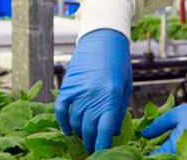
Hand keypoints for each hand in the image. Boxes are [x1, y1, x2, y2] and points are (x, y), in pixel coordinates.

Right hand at [55, 29, 131, 152]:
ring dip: (79, 133)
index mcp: (111, 96)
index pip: (105, 130)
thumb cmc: (119, 62)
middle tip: (93, 149)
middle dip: (91, 142)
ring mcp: (78, 90)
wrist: (104, 37)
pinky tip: (68, 130)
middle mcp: (93, 95)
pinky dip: (63, 122)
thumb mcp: (124, 86)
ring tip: (84, 138)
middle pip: (88, 128)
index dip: (103, 145)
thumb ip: (118, 109)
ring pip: (75, 121)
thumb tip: (114, 132)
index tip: (102, 154)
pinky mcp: (67, 85)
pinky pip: (61, 109)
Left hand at [142, 100, 186, 156]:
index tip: (133, 147)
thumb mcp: (177, 115)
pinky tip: (170, 143)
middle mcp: (183, 159)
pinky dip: (175, 152)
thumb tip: (144, 134)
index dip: (141, 153)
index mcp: (174, 150)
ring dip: (163, 153)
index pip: (152, 158)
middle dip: (153, 154)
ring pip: (172, 159)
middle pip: (162, 159)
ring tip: (155, 144)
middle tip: (144, 145)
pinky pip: (183, 157)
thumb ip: (158, 125)